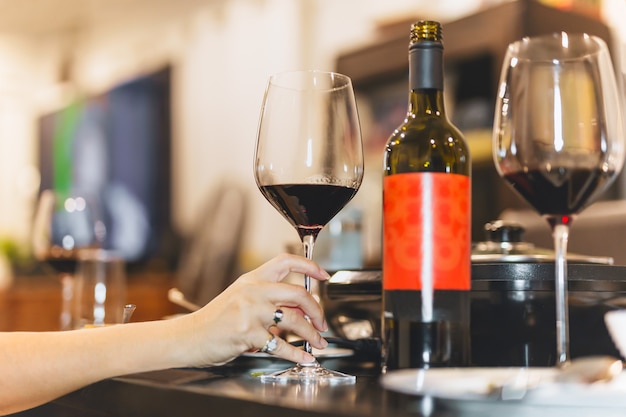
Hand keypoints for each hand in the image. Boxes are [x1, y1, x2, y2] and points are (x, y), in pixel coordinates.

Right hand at [176, 254, 329, 366]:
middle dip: (317, 310)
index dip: (309, 266)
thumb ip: (268, 299)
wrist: (189, 337)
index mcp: (252, 279)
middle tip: (322, 322)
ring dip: (311, 334)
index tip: (323, 275)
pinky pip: (280, 344)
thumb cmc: (215, 320)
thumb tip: (300, 309)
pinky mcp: (247, 334)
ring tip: (317, 342)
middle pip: (297, 293)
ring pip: (294, 320)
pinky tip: (303, 356)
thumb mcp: (241, 298)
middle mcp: (253, 292)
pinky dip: (296, 353)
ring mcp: (250, 312)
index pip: (285, 262)